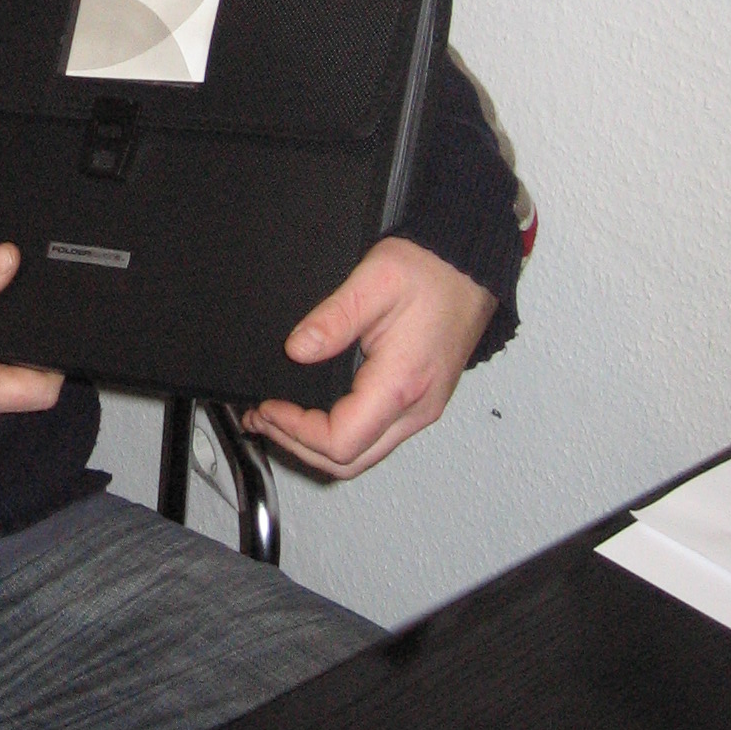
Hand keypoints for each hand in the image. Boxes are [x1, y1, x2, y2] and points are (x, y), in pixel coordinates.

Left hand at [240, 237, 496, 479]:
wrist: (469, 267)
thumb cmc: (431, 272)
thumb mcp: (373, 281)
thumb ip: (332, 319)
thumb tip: (296, 350)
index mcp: (401, 383)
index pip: (340, 441)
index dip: (295, 430)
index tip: (268, 407)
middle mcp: (416, 408)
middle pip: (349, 461)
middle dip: (297, 445)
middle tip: (262, 418)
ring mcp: (420, 409)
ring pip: (362, 456)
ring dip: (315, 446)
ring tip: (278, 420)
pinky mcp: (419, 403)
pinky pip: (374, 437)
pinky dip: (338, 435)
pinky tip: (314, 414)